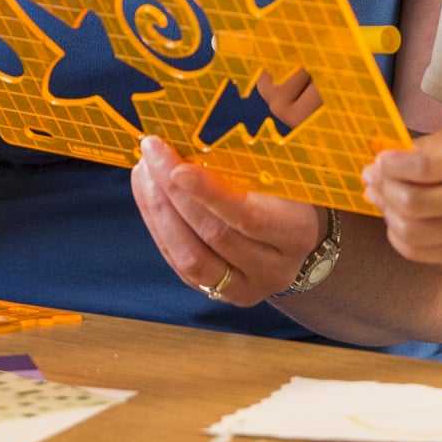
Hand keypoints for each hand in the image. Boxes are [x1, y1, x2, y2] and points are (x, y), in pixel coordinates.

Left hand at [130, 137, 321, 304]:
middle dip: (175, 193)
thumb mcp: (282, 177)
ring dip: (159, 212)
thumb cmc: (288, 195)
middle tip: (152, 154)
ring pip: (190, 258)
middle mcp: (273, 269)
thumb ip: (246, 166)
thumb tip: (191, 147)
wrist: (297, 241)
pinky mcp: (217, 294)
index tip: (177, 167)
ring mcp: (244, 288)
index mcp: (296, 234)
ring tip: (144, 172)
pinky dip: (159, 227)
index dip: (209, 193)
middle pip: (214, 236)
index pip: (247, 217)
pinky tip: (148, 195)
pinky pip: (179, 264)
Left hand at [361, 127, 441, 264]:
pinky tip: (397, 221)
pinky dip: (397, 236)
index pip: (424, 166)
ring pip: (410, 231)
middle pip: (412, 202)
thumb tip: (383, 161)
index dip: (393, 164)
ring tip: (384, 198)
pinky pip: (417, 252)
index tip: (381, 159)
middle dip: (384, 188)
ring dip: (386, 213)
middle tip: (374, 177)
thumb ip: (428, 147)